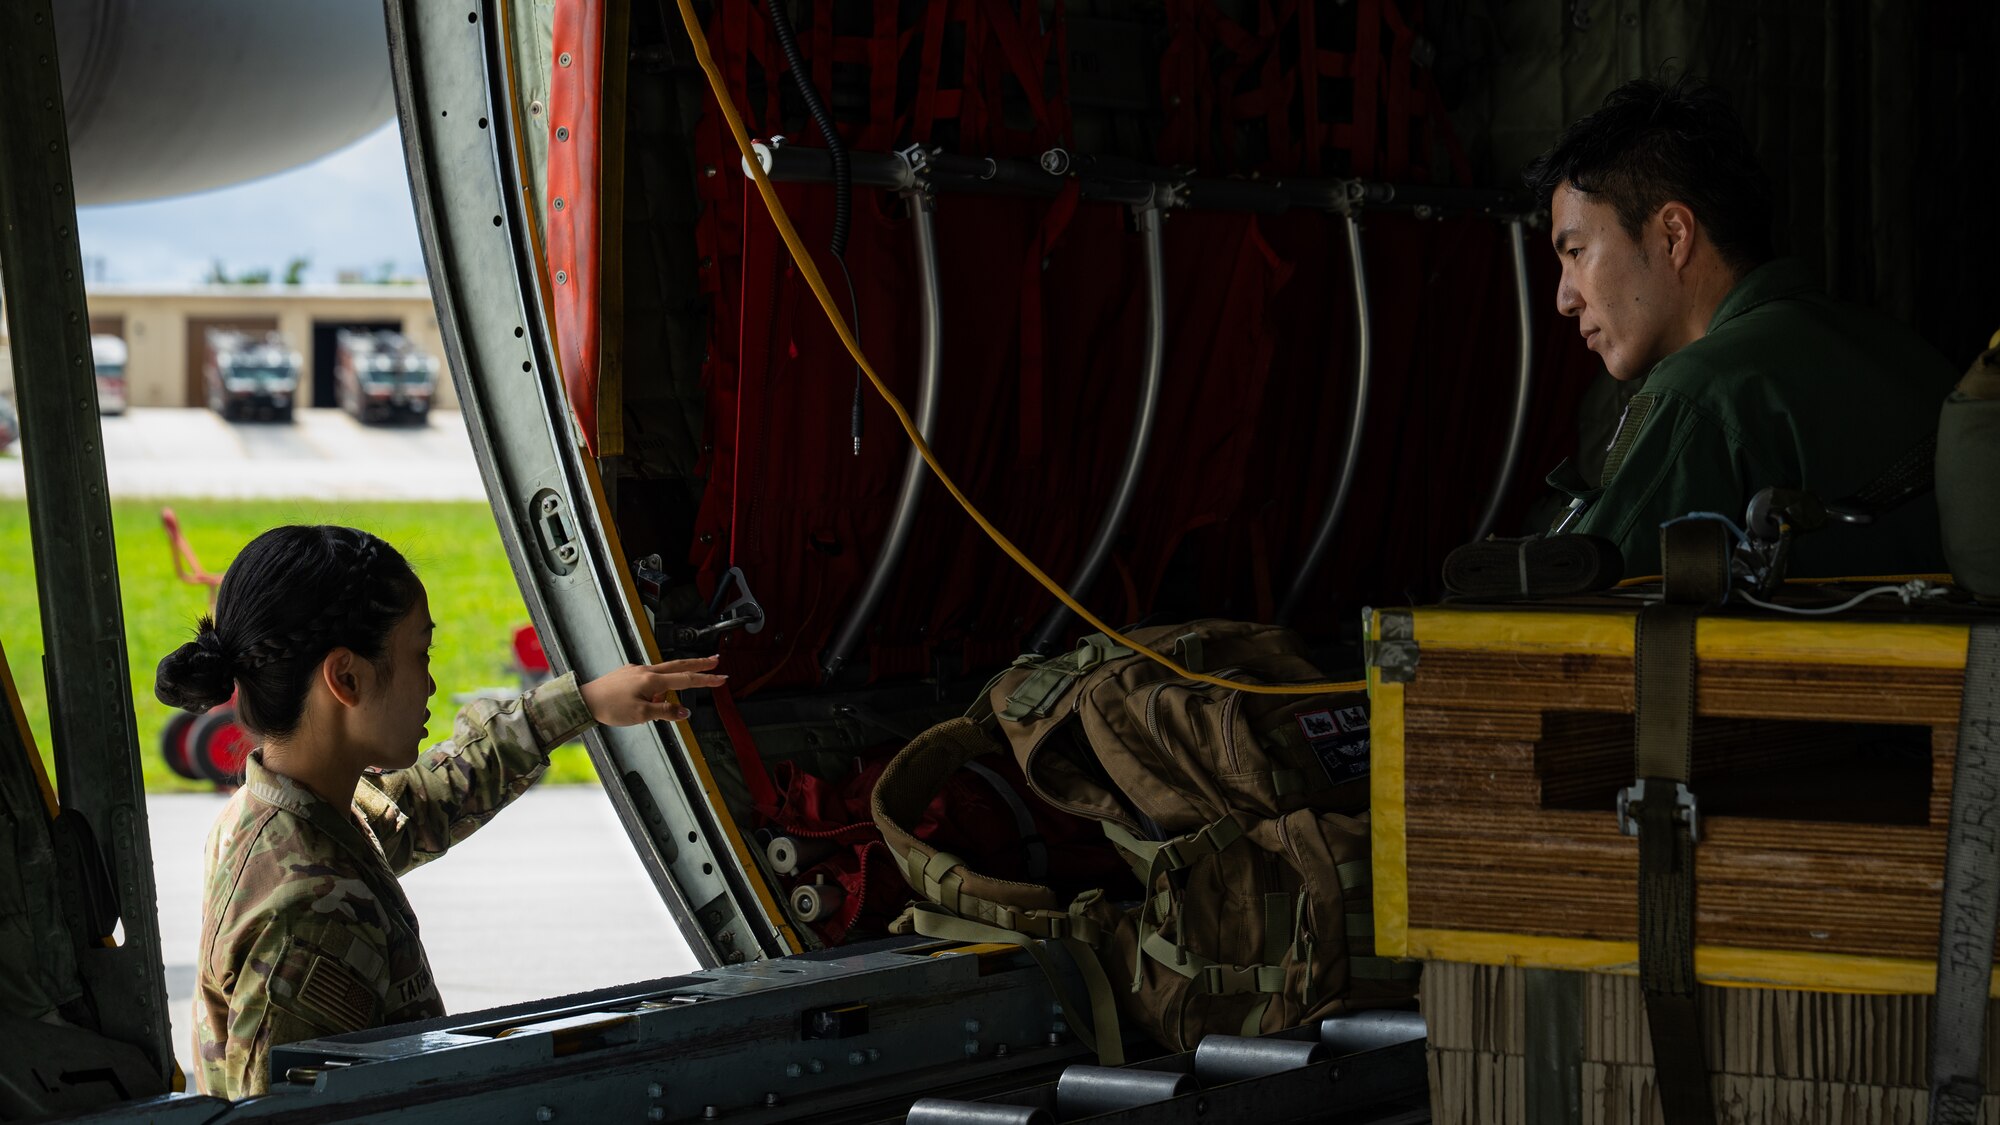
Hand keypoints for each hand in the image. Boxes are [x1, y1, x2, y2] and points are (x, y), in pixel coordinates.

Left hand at [580, 656, 725, 726]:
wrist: (583, 699)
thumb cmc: (609, 707)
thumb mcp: (640, 715)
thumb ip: (665, 712)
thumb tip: (684, 711)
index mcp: (651, 681)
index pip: (685, 679)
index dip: (705, 680)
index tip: (721, 678)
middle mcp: (646, 671)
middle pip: (679, 666)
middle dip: (699, 664)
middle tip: (715, 661)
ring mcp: (637, 670)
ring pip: (663, 673)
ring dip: (673, 682)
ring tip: (661, 708)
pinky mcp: (629, 674)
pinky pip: (650, 678)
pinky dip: (657, 686)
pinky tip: (649, 699)